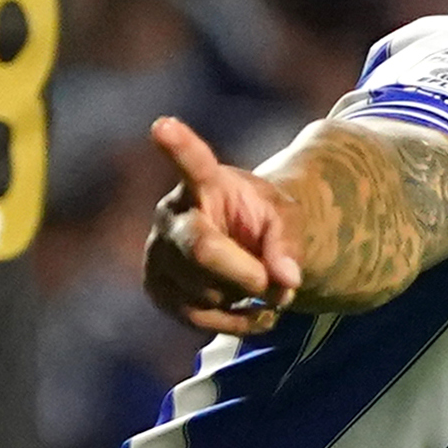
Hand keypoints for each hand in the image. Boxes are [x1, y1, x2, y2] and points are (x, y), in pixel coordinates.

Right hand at [143, 117, 300, 335]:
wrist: (244, 247)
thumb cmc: (262, 221)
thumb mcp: (287, 219)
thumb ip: (289, 243)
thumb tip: (285, 281)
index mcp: (204, 184)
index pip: (192, 164)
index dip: (178, 146)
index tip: (163, 126)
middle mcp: (171, 216)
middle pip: (201, 252)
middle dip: (246, 274)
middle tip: (271, 281)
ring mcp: (158, 255)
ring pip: (206, 292)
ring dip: (247, 297)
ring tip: (257, 281)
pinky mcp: (158, 290)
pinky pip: (202, 319)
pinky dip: (239, 322)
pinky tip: (252, 309)